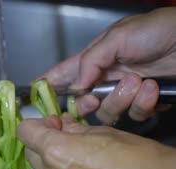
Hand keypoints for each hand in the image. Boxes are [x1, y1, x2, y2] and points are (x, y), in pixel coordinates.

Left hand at [16, 114, 175, 168]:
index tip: (51, 126)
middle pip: (30, 155)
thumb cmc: (135, 156)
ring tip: (59, 168)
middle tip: (62, 144)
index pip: (26, 132)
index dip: (37, 125)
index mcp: (56, 150)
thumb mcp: (101, 131)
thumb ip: (71, 129)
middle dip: (42, 145)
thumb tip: (58, 125)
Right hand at [43, 7, 175, 123]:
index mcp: (94, 59)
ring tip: (138, 81)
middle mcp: (105, 79)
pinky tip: (153, 88)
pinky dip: (143, 103)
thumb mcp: (117, 38)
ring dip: (121, 100)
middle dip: (85, 104)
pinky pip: (134, 115)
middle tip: (93, 99)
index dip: (48, 85)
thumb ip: (90, 62)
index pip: (64, 74)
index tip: (35, 95)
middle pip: (82, 103)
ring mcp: (124, 93)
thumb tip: (75, 88)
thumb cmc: (155, 30)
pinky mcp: (144, 103)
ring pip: (106, 113)